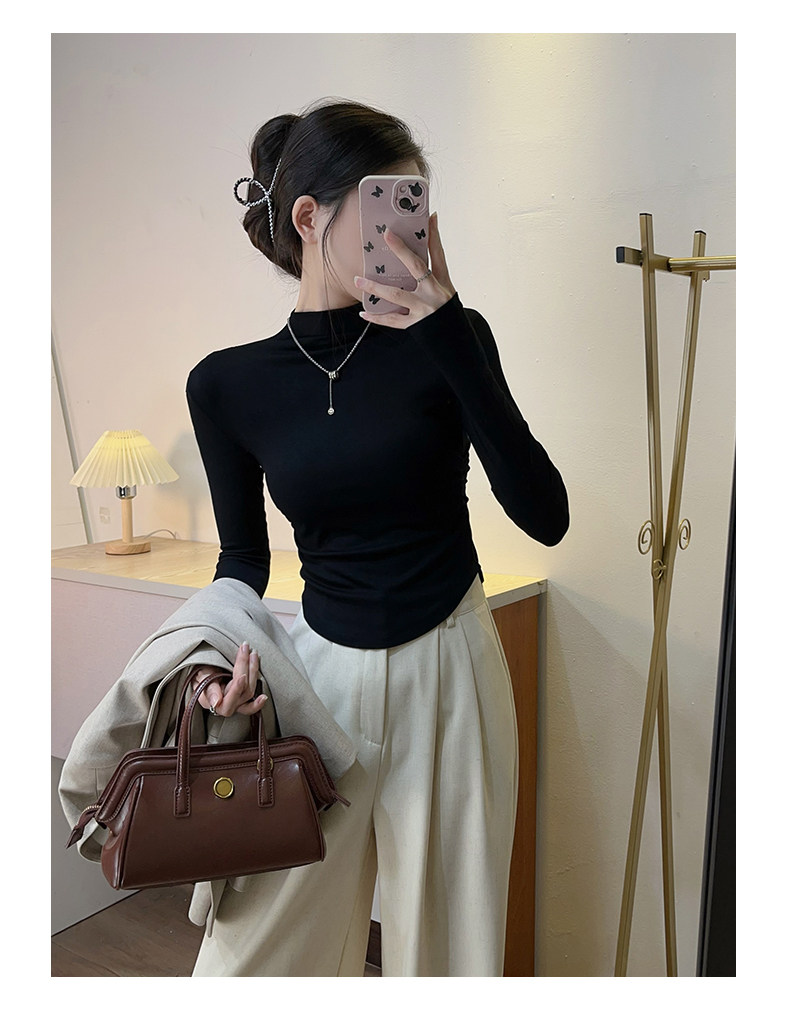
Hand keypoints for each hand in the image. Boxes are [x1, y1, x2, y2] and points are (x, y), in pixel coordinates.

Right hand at [190, 642, 267, 717]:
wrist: (201, 671)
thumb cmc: (199, 672)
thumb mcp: (199, 675)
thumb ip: (208, 686)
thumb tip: (216, 703)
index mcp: (210, 701)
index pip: (226, 698)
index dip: (235, 689)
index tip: (242, 676)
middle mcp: (224, 706)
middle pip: (242, 692)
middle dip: (245, 669)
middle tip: (246, 649)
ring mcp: (234, 704)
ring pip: (249, 693)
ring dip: (254, 672)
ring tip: (253, 654)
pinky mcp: (241, 701)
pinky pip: (249, 707)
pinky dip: (257, 704)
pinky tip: (264, 697)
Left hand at [354, 211, 456, 328]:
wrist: (454, 337)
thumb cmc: (447, 307)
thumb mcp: (445, 284)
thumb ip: (435, 260)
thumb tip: (428, 229)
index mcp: (441, 281)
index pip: (436, 253)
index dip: (432, 234)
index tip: (426, 217)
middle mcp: (433, 292)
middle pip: (416, 267)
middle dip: (401, 249)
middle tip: (386, 234)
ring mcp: (423, 309)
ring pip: (396, 295)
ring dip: (375, 287)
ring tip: (358, 280)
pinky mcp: (414, 324)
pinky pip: (392, 321)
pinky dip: (377, 318)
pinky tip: (363, 313)